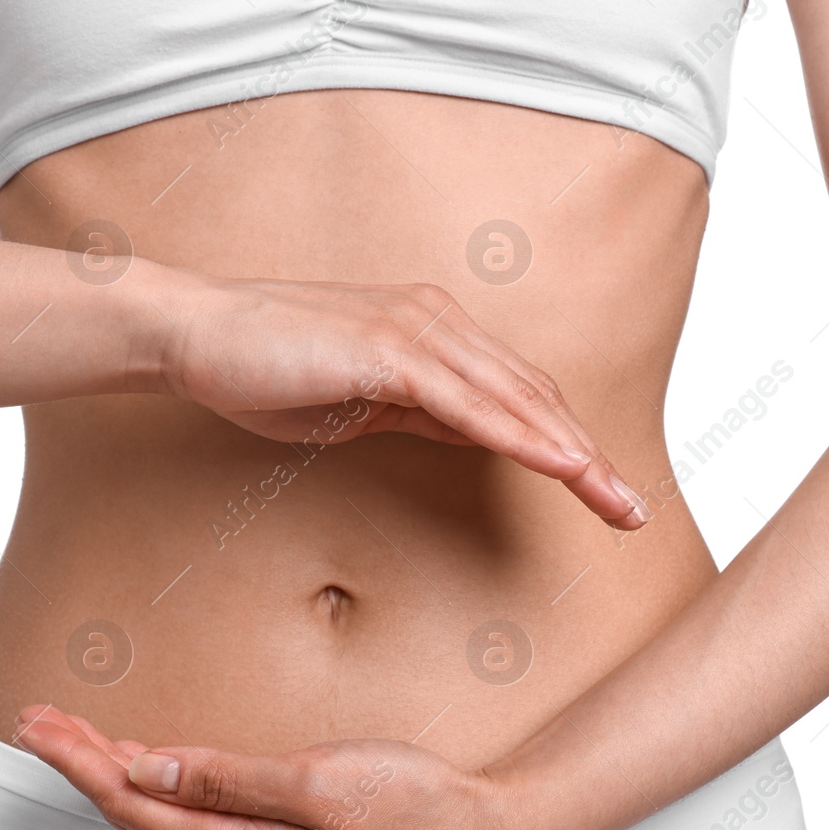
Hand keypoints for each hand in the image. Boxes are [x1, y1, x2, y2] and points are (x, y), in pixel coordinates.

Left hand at [12, 705, 551, 829]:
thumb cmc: (408, 807)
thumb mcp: (318, 782)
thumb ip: (229, 779)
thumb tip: (151, 770)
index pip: (131, 802)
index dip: (79, 760)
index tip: (41, 723)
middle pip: (132, 813)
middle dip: (79, 763)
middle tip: (39, 720)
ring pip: (156, 819)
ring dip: (110, 775)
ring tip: (74, 736)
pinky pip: (188, 823)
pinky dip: (152, 790)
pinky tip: (145, 766)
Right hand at [149, 269, 648, 528]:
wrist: (196, 332)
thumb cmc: (265, 366)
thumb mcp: (358, 401)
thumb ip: (418, 410)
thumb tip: (471, 431)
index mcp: (432, 330)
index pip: (516, 391)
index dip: (564, 440)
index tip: (599, 489)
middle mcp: (436, 320)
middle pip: (533, 394)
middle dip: (588, 454)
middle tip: (631, 509)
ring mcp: (414, 330)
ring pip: (514, 398)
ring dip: (571, 452)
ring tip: (613, 498)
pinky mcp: (388, 350)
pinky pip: (469, 403)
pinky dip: (519, 436)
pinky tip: (558, 466)